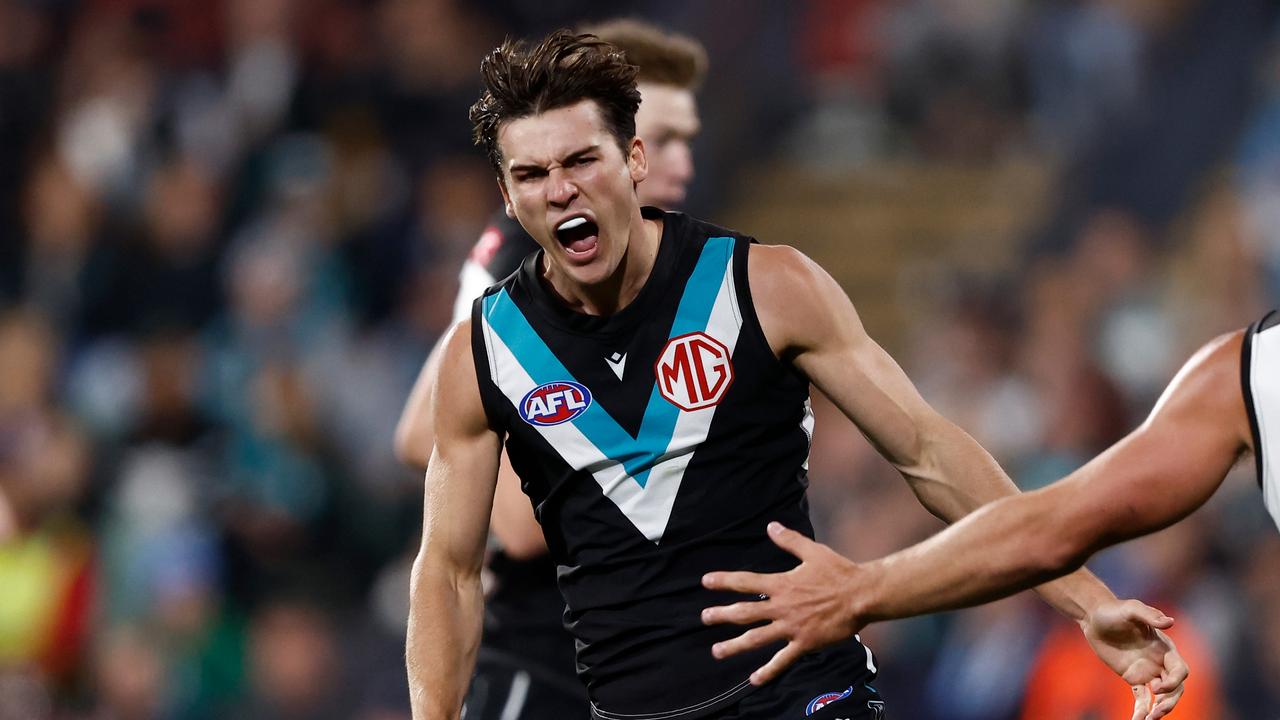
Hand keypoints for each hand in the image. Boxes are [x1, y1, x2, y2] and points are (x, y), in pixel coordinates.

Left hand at [700, 522, 866, 685]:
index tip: (706, 581)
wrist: (861, 596)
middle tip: (704, 617)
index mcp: (782, 584)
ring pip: (757, 638)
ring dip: (735, 645)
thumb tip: (771, 526)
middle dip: (722, 615)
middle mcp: (782, 607)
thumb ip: (789, 541)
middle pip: (745, 612)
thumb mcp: (812, 551)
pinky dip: (768, 671)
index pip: (746, 582)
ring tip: (717, 651)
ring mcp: (792, 627)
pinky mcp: (804, 643)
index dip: (724, 581)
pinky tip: (754, 679)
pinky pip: (782, 660)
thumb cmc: (838, 572)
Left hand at [1079, 598, 1187, 719]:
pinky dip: (1141, 710)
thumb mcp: (1131, 608)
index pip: (1180, 670)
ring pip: (1162, 696)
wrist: (1094, 617)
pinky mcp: (1133, 677)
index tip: (1156, 687)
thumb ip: (1149, 614)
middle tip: (1156, 712)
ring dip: (1159, 709)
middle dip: (1170, 701)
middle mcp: (1160, 661)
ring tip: (1148, 719)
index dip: (1173, 681)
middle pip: (1176, 687)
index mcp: (1165, 647)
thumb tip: (1170, 621)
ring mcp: (1147, 671)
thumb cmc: (1114, 610)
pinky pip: (1142, 698)